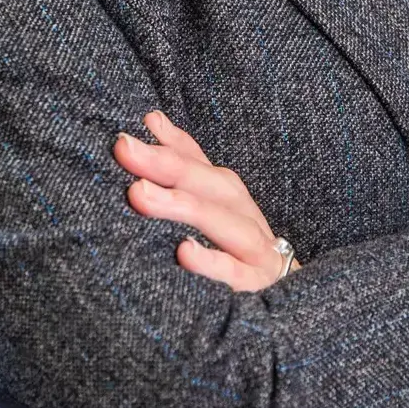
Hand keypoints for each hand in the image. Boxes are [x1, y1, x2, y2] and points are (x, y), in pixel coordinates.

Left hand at [113, 109, 298, 290]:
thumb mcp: (212, 201)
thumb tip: (151, 118)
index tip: (124, 136)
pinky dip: (211, 262)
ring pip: (220, 221)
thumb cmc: (238, 244)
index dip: (164, 146)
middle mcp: (242, 213)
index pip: (194, 162)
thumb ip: (183, 159)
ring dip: (181, 205)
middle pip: (206, 184)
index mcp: (227, 193)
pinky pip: (234, 273)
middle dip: (165, 164)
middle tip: (124, 150)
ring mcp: (253, 249)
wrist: (284, 289)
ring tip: (139, 193)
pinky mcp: (257, 284)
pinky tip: (183, 252)